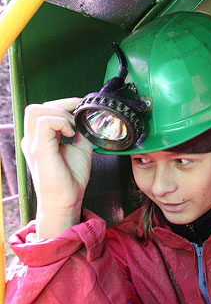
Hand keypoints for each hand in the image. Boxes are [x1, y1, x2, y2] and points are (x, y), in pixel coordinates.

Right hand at [21, 98, 92, 237]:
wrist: (67, 199)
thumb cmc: (71, 177)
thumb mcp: (79, 147)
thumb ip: (79, 130)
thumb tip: (84, 117)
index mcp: (40, 138)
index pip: (43, 110)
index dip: (63, 104)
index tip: (80, 110)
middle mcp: (32, 139)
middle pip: (36, 107)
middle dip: (61, 105)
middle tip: (77, 119)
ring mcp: (33, 144)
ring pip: (36, 110)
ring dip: (60, 114)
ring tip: (72, 129)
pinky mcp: (38, 150)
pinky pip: (44, 123)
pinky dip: (61, 123)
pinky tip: (70, 135)